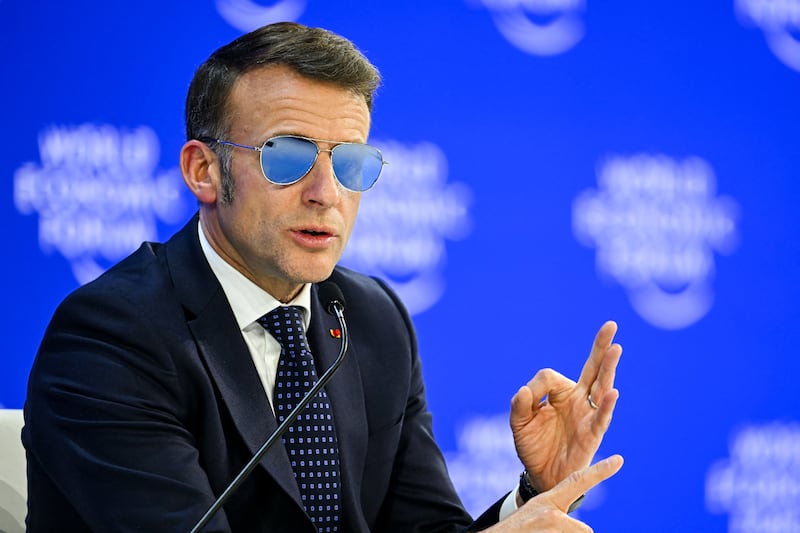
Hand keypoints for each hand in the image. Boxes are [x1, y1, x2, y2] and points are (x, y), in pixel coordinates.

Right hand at [483, 455, 623, 531]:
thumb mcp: (534, 517)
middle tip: (546, 532)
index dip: (600, 471)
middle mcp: (553, 513)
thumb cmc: (515, 531)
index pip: (578, 482)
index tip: (619, 459)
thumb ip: (556, 515)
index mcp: (549, 501)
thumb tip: (585, 528)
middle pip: (585, 529)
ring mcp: (554, 526)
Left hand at [510, 321, 621, 491]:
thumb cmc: (533, 445)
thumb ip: (519, 405)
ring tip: (616, 349)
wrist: (541, 475)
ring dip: (608, 369)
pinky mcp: (592, 435)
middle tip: (611, 325)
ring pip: (601, 388)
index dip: (535, 386)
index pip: (550, 376)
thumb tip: (524, 390)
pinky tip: (612, 392)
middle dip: (601, 347)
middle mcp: (578, 400)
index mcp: (560, 393)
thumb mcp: (519, 423)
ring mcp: (587, 416)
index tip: (527, 400)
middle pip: (592, 369)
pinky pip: (600, 418)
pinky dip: (606, 406)